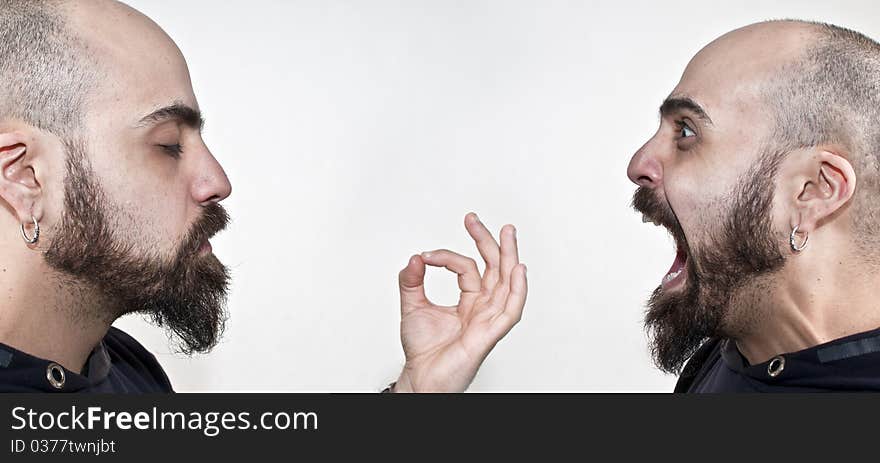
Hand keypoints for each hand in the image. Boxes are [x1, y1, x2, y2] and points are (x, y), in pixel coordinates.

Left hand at [393, 213, 527, 391]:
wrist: (421, 378)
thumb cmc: (423, 350)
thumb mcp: (412, 306)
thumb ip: (411, 281)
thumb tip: (415, 258)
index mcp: (470, 301)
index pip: (468, 268)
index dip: (447, 256)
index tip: (426, 255)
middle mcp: (483, 308)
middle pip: (494, 269)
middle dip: (488, 242)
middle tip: (475, 219)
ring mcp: (489, 320)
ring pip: (507, 284)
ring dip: (509, 256)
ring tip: (508, 232)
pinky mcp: (489, 333)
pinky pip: (510, 310)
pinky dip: (518, 290)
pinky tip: (518, 269)